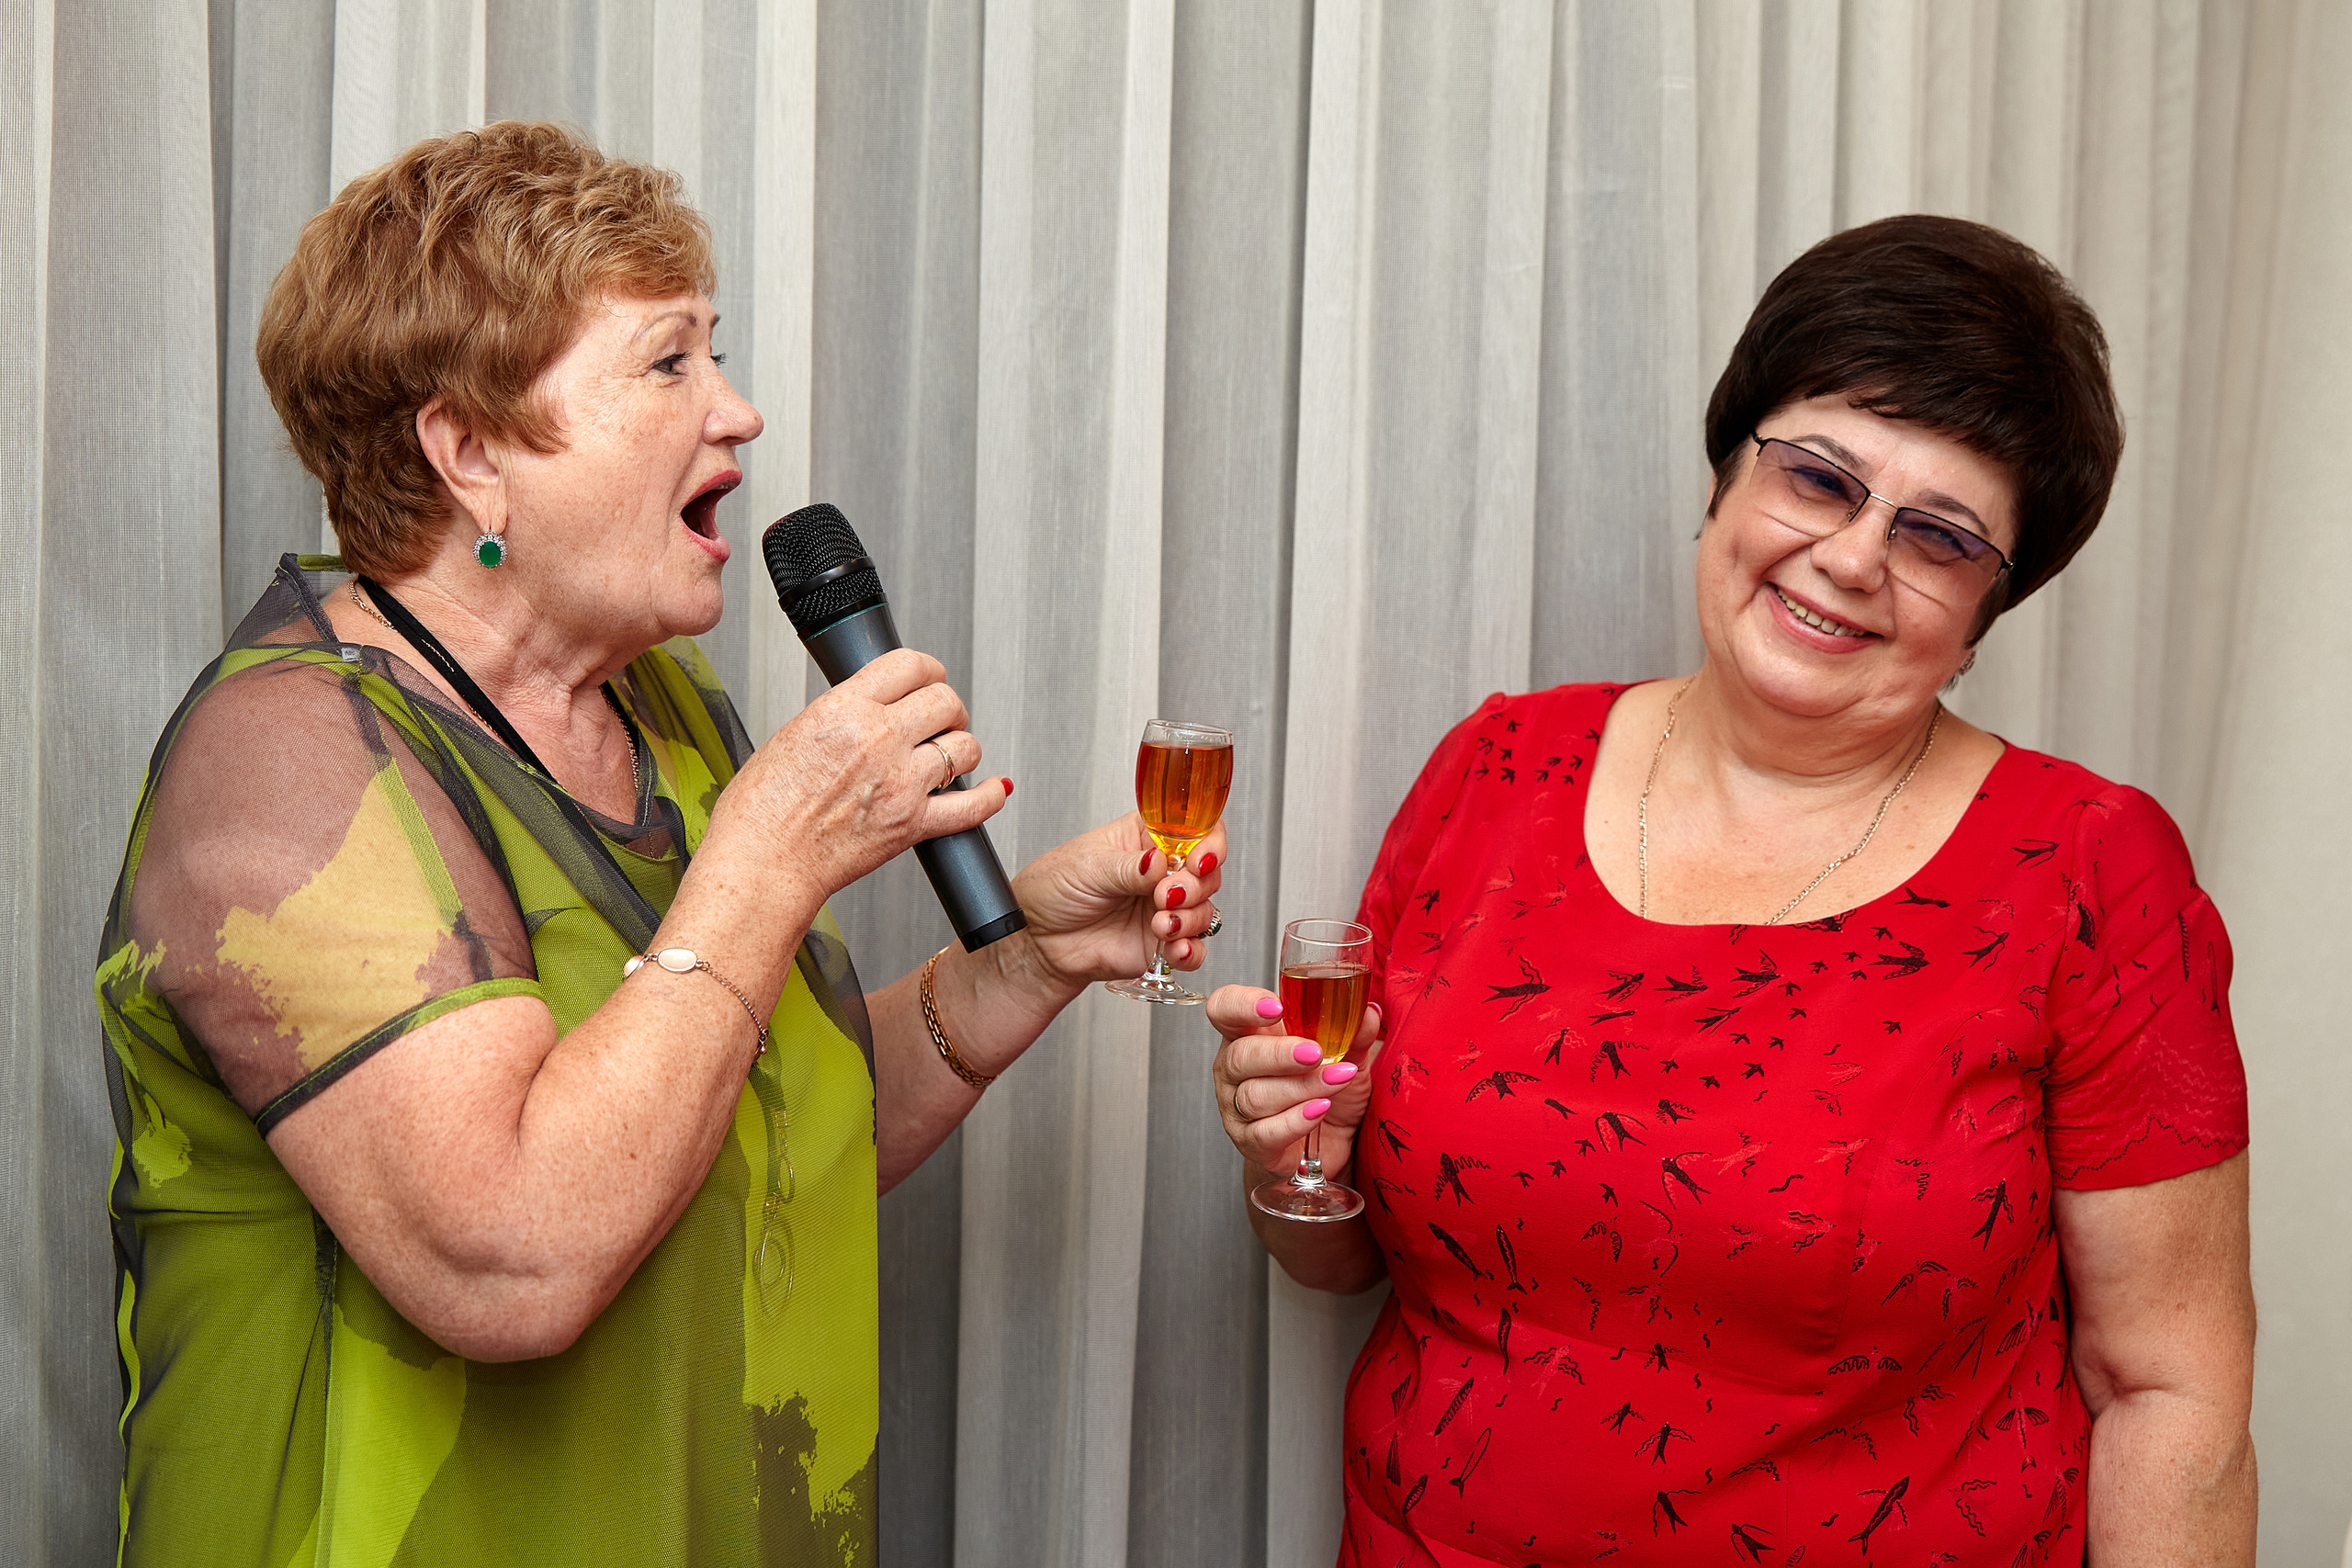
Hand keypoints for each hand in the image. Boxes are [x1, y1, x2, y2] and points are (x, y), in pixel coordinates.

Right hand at [711, 648, 1006, 903]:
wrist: (762, 863)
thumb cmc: (762, 810)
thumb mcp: (793, 735)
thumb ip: (840, 717)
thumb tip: (870, 709)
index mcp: (844, 710)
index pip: (909, 665)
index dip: (928, 669)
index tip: (929, 678)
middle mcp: (878, 740)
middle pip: (945, 700)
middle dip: (948, 707)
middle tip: (942, 719)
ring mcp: (900, 783)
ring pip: (965, 746)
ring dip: (962, 747)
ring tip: (950, 755)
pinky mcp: (912, 825)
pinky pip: (973, 807)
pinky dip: (990, 797)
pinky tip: (993, 789)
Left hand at [995, 815, 1228, 994]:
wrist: (1035, 942)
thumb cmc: (1052, 890)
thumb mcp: (1087, 866)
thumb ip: (1129, 867)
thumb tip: (1160, 861)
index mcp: (1146, 838)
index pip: (1196, 829)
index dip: (1208, 843)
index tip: (1198, 859)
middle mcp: (1162, 872)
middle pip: (1208, 872)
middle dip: (1195, 885)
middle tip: (1166, 895)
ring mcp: (1163, 908)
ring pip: (1205, 910)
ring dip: (1190, 918)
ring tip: (1159, 924)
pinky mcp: (1161, 944)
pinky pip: (1194, 949)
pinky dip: (1191, 951)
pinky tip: (1174, 949)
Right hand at [1209, 983, 1382, 1182]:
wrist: (1331, 1141)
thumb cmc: (1328, 1090)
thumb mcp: (1346, 1057)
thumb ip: (1353, 1034)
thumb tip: (1368, 1013)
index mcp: (1249, 1034)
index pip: (1224, 1009)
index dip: (1242, 1004)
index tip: (1276, 1007)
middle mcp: (1234, 1068)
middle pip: (1240, 1056)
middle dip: (1279, 1054)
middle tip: (1315, 1054)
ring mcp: (1236, 1108)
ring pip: (1255, 1095)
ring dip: (1301, 1087)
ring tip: (1336, 1082)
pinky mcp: (1250, 1142)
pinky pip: (1264, 1132)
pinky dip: (1294, 1121)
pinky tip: (1319, 1110)